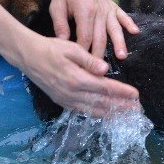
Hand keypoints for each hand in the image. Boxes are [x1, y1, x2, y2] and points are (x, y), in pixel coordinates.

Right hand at [15, 31, 139, 117]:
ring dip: (110, 113)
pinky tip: (105, 114)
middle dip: (120, 106)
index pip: (105, 88)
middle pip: (102, 103)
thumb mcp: (72, 49)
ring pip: (92, 110)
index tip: (136, 95)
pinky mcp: (61, 101)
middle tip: (136, 109)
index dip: (122, 92)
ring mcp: (66, 99)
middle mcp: (72, 93)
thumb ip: (89, 60)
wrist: (28, 56)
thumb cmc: (51, 49)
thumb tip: (105, 70)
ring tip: (125, 114)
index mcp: (77, 79)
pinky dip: (96, 114)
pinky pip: (82, 111)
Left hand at [49, 0, 138, 58]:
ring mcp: (108, 9)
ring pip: (114, 29)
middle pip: (100, 37)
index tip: (82, 63)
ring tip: (122, 56)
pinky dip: (130, 23)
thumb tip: (63, 42)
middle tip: (100, 70)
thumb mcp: (56, 6)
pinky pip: (123, 16)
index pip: (85, 36)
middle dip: (100, 54)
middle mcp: (99, 12)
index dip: (83, 51)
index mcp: (84, 12)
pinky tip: (135, 32)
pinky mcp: (114, 7)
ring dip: (119, 43)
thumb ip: (60, 24)